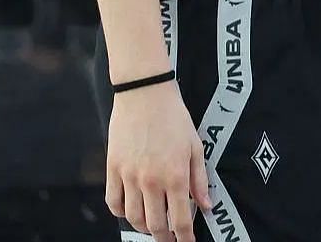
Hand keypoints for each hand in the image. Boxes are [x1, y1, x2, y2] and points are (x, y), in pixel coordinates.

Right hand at [104, 81, 212, 241]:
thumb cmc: (174, 117)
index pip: (181, 219)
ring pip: (133, 218)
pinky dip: (121, 213)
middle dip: (164, 237)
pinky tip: (130, 212)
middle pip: (155, 225)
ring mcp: (129, 176)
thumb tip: (207, 206)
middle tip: (170, 238)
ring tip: (152, 227)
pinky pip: (113, 202)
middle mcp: (151, 181)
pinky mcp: (113, 168)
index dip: (185, 237)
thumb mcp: (195, 146)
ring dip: (143, 228)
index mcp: (176, 176)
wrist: (145, 94)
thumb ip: (200, 179)